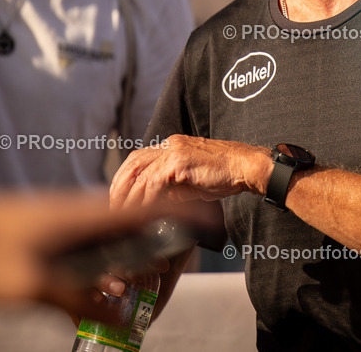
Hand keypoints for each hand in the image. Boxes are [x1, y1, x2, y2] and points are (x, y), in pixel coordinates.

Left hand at [0, 192, 179, 319]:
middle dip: (153, 248)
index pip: (143, 211)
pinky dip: (98, 265)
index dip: (176, 215)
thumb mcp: (28, 285)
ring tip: (132, 288)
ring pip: (106, 239)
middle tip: (167, 274)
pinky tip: (91, 288)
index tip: (205, 222)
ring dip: (123, 260)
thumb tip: (118, 314)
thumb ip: (77, 299)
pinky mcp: (44, 234)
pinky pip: (84, 248)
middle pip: (130, 226)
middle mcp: (75, 213)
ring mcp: (59, 222)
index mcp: (81, 215)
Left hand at [110, 135, 272, 208]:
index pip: (137, 160)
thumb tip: (155, 202)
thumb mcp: (192, 182)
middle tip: (114, 208)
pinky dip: (146, 198)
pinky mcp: (181, 161)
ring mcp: (174, 151)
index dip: (123, 179)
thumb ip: (173, 188)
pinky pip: (155, 182)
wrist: (247, 166)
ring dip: (130, 196)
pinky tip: (144, 211)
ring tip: (125, 214)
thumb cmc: (225, 175)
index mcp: (171, 146)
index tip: (117, 198)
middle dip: (119, 187)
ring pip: (140, 173)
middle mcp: (169, 145)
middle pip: (132, 163)